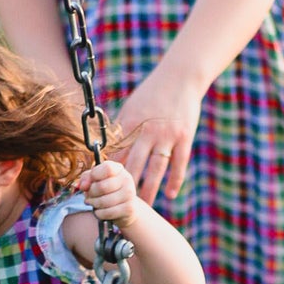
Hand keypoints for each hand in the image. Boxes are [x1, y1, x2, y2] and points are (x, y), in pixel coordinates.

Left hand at [77, 158, 137, 226]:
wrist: (125, 207)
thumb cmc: (106, 191)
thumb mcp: (95, 180)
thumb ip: (86, 178)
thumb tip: (83, 186)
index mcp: (118, 169)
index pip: (107, 168)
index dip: (94, 176)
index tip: (89, 183)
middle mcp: (126, 179)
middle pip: (102, 187)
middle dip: (91, 193)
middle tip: (89, 196)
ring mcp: (129, 194)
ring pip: (104, 201)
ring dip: (94, 204)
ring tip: (93, 203)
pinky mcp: (129, 208)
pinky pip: (108, 212)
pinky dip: (99, 213)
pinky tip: (99, 211)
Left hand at [113, 72, 203, 205]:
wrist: (180, 77)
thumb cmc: (152, 92)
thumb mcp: (131, 106)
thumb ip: (120, 127)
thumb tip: (106, 147)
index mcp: (131, 123)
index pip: (117, 153)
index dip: (107, 172)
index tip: (99, 189)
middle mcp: (148, 131)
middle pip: (134, 165)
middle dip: (124, 187)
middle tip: (117, 205)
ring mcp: (167, 135)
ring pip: (156, 168)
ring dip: (149, 189)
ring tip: (143, 206)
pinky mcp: (184, 137)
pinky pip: (179, 163)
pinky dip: (175, 180)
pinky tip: (170, 195)